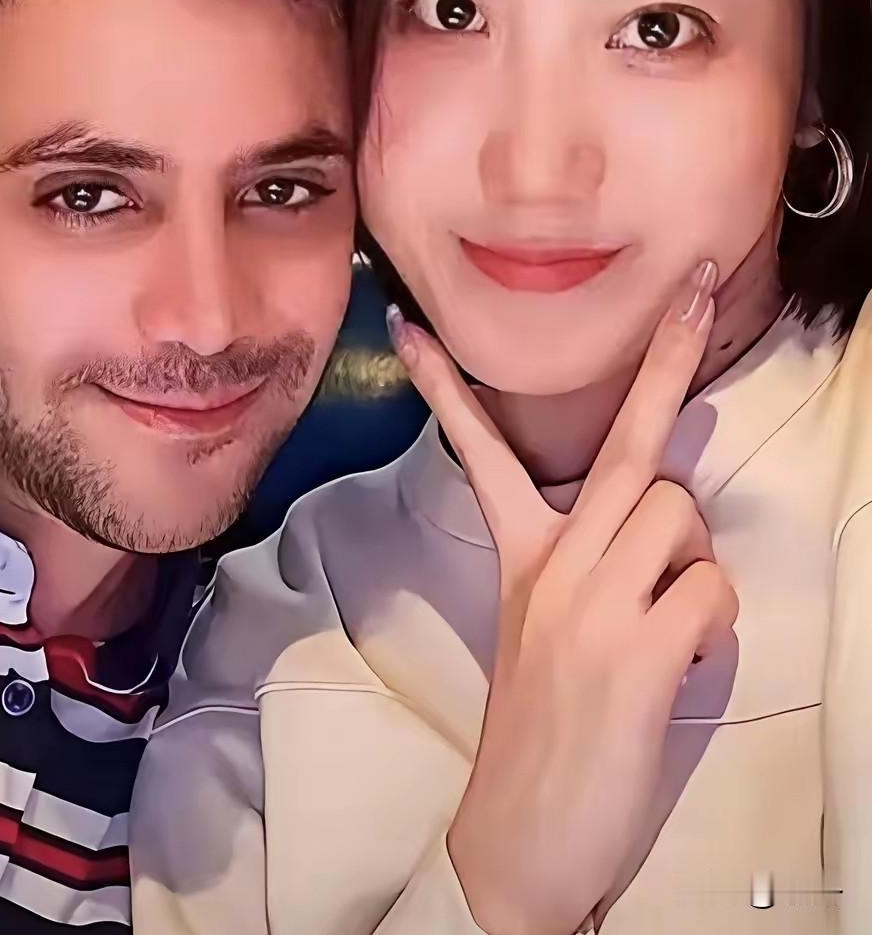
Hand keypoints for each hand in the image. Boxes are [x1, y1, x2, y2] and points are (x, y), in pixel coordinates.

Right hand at [388, 263, 737, 934]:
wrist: (519, 842)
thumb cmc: (542, 738)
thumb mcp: (543, 633)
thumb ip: (586, 564)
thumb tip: (656, 514)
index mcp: (521, 559)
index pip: (480, 451)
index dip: (447, 387)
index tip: (411, 327)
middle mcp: (556, 566)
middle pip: (630, 449)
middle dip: (668, 357)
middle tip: (695, 281)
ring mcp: (595, 604)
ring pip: (684, 517)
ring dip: (695, 560)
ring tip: (666, 622)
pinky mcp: (639, 651)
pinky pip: (712, 590)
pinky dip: (711, 623)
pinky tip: (676, 666)